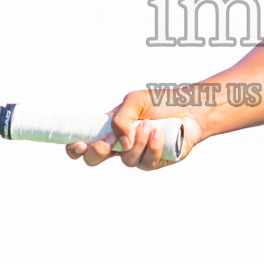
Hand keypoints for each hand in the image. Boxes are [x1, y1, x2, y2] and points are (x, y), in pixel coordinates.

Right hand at [63, 88, 204, 170]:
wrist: (189, 109)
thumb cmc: (160, 103)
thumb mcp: (134, 101)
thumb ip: (120, 119)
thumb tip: (119, 142)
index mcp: (108, 129)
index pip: (83, 142)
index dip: (74, 148)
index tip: (78, 145)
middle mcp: (118, 145)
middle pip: (94, 160)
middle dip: (97, 153)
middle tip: (107, 144)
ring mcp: (135, 156)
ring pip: (125, 159)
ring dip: (137, 141)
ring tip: (149, 125)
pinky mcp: (152, 162)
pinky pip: (146, 162)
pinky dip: (152, 146)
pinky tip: (159, 133)